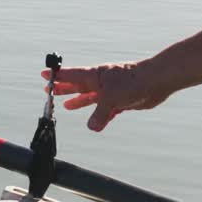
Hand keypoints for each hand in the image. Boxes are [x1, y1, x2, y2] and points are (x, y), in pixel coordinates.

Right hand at [41, 59, 173, 131]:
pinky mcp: (122, 101)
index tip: (45, 75)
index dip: (58, 76)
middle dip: (65, 89)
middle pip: (78, 86)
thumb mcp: (112, 98)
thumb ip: (100, 113)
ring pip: (91, 98)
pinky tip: (95, 123)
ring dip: (79, 101)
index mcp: (95, 76)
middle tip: (51, 91)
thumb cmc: (134, 82)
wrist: (156, 82)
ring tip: (67, 106)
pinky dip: (100, 116)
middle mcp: (101, 83)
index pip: (72, 75)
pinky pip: (106, 110)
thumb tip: (92, 127)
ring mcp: (111, 91)